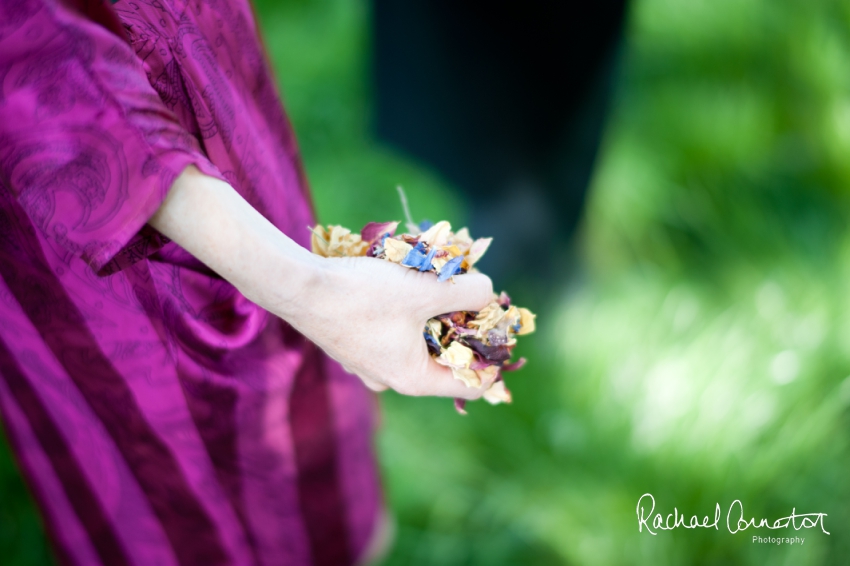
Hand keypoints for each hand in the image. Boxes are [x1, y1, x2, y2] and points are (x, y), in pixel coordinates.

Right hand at [279, 255, 496, 398]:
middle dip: (460, 327)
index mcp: (413, 379)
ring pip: (417, 344)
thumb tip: (489, 293)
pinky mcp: (353, 345)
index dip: (491, 357)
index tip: (496, 324)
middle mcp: (391, 380)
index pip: (471, 384)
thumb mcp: (426, 289)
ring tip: (437, 284)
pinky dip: (406, 314)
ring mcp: (368, 365)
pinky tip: (404, 285)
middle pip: (444, 360)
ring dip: (432, 316)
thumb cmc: (364, 294)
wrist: (297, 287)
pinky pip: (393, 334)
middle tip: (468, 293)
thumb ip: (468, 292)